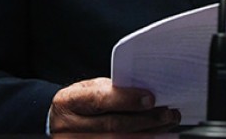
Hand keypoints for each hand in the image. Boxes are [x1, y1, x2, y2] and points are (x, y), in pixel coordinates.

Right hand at [49, 77, 180, 133]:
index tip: (150, 98)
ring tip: (167, 128)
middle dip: (144, 121)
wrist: (57, 124)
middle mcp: (68, 127)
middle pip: (112, 126)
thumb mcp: (87, 91)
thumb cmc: (79, 104)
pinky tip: (153, 137)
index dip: (126, 99)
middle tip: (168, 114)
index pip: (99, 100)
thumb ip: (110, 92)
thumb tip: (146, 95)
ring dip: (147, 136)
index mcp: (69, 102)